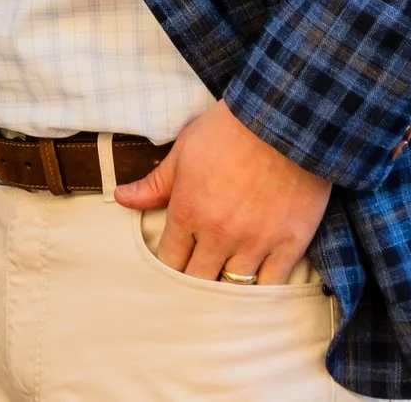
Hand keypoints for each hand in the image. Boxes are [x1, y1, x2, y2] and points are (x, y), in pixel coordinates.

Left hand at [113, 99, 332, 284]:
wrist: (283, 119)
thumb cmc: (229, 129)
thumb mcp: (184, 152)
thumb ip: (154, 184)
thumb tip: (121, 198)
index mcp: (188, 213)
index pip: (169, 260)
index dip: (168, 266)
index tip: (171, 266)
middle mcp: (218, 235)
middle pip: (198, 281)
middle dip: (192, 283)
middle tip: (194, 281)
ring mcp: (256, 243)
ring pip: (233, 287)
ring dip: (225, 288)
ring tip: (222, 289)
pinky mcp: (289, 244)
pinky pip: (272, 285)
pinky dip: (263, 290)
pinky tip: (256, 287)